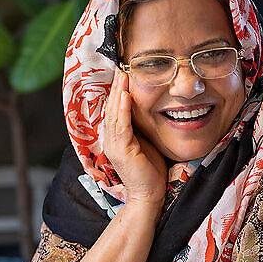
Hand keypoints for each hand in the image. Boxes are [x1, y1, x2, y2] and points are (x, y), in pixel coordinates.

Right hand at [103, 71, 166, 205]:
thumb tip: (151, 110)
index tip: (123, 73)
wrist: (149, 195)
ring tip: (122, 74)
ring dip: (118, 92)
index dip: (117, 91)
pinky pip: (122, 125)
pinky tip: (126, 94)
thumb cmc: (151, 171)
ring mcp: (114, 145)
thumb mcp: (146, 143)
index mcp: (116, 138)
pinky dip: (124, 108)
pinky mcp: (122, 150)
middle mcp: (111, 139)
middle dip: (116, 86)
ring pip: (115, 113)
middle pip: (111, 107)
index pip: (115, 110)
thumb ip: (143, 128)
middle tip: (120, 66)